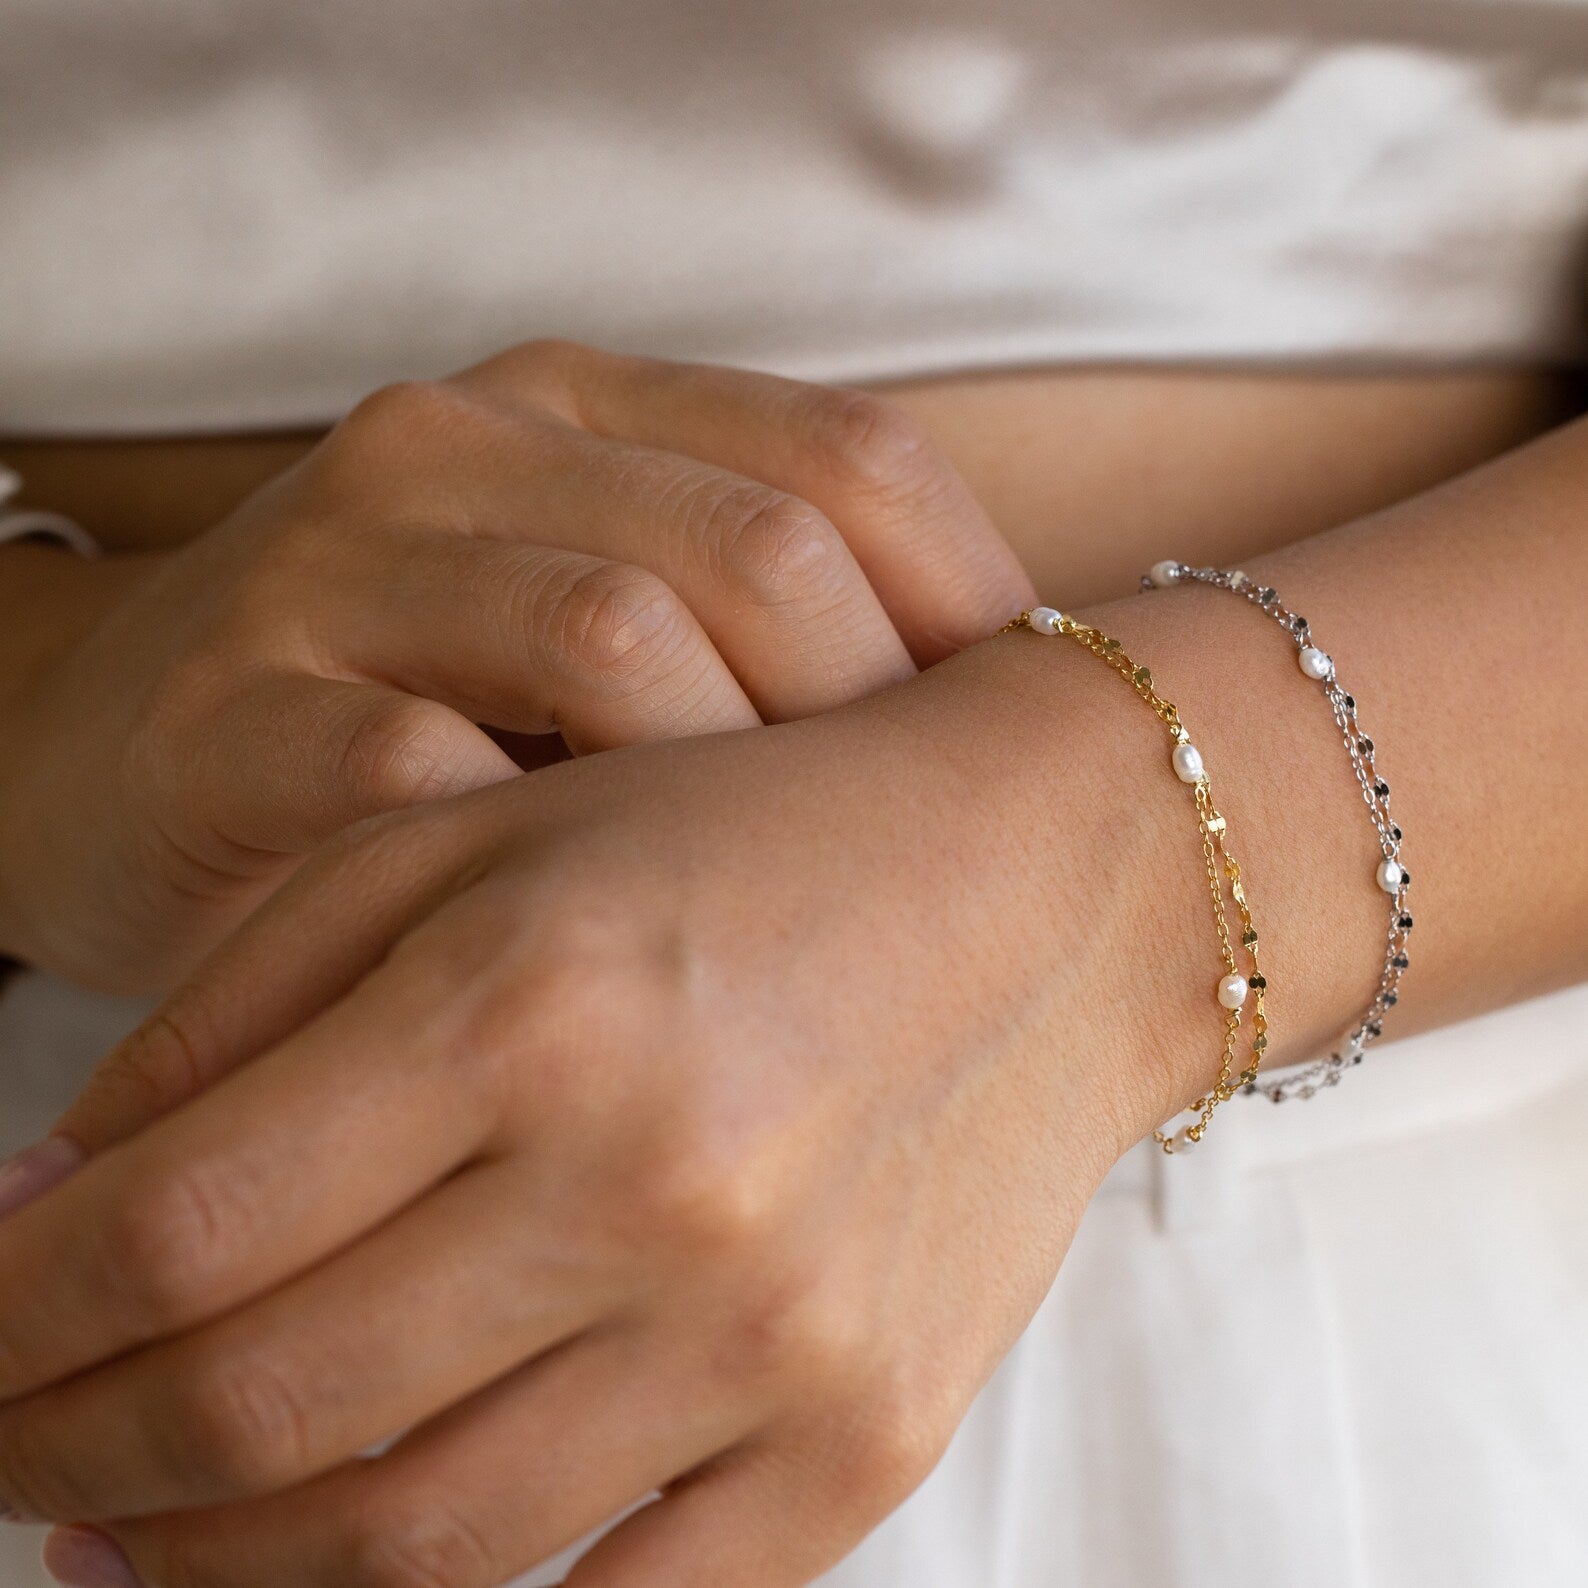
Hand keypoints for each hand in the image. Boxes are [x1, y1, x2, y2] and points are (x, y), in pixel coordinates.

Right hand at [0, 340, 1030, 990]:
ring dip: (722, 799)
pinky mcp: (227, 709)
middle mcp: (468, 447)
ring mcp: (338, 564)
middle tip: (913, 877)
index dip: (972, 608)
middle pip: (756, 547)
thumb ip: (753, 637)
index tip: (1021, 760)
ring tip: (769, 928)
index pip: (851, 460)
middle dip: (868, 722)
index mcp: (589, 410)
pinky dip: (535, 867)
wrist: (125, 750)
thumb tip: (997, 734)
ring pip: (608, 633)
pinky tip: (592, 959)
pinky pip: (422, 776)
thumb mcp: (590, 632)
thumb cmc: (422, 706)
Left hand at [0, 641, 1186, 1587]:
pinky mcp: (861, 1441)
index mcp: (536, 999)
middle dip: (72, 1453)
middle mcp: (656, 1184)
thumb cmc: (744, 837)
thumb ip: (246, 1005)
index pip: (175, 1232)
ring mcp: (772, 1341)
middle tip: (16, 1448)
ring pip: (409, 1554)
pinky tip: (361, 1566)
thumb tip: (52, 1203)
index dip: (4, 1315)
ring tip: (140, 1524)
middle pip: (264, 1414)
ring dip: (217, 1563)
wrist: (1044, 890)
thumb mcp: (479, 845)